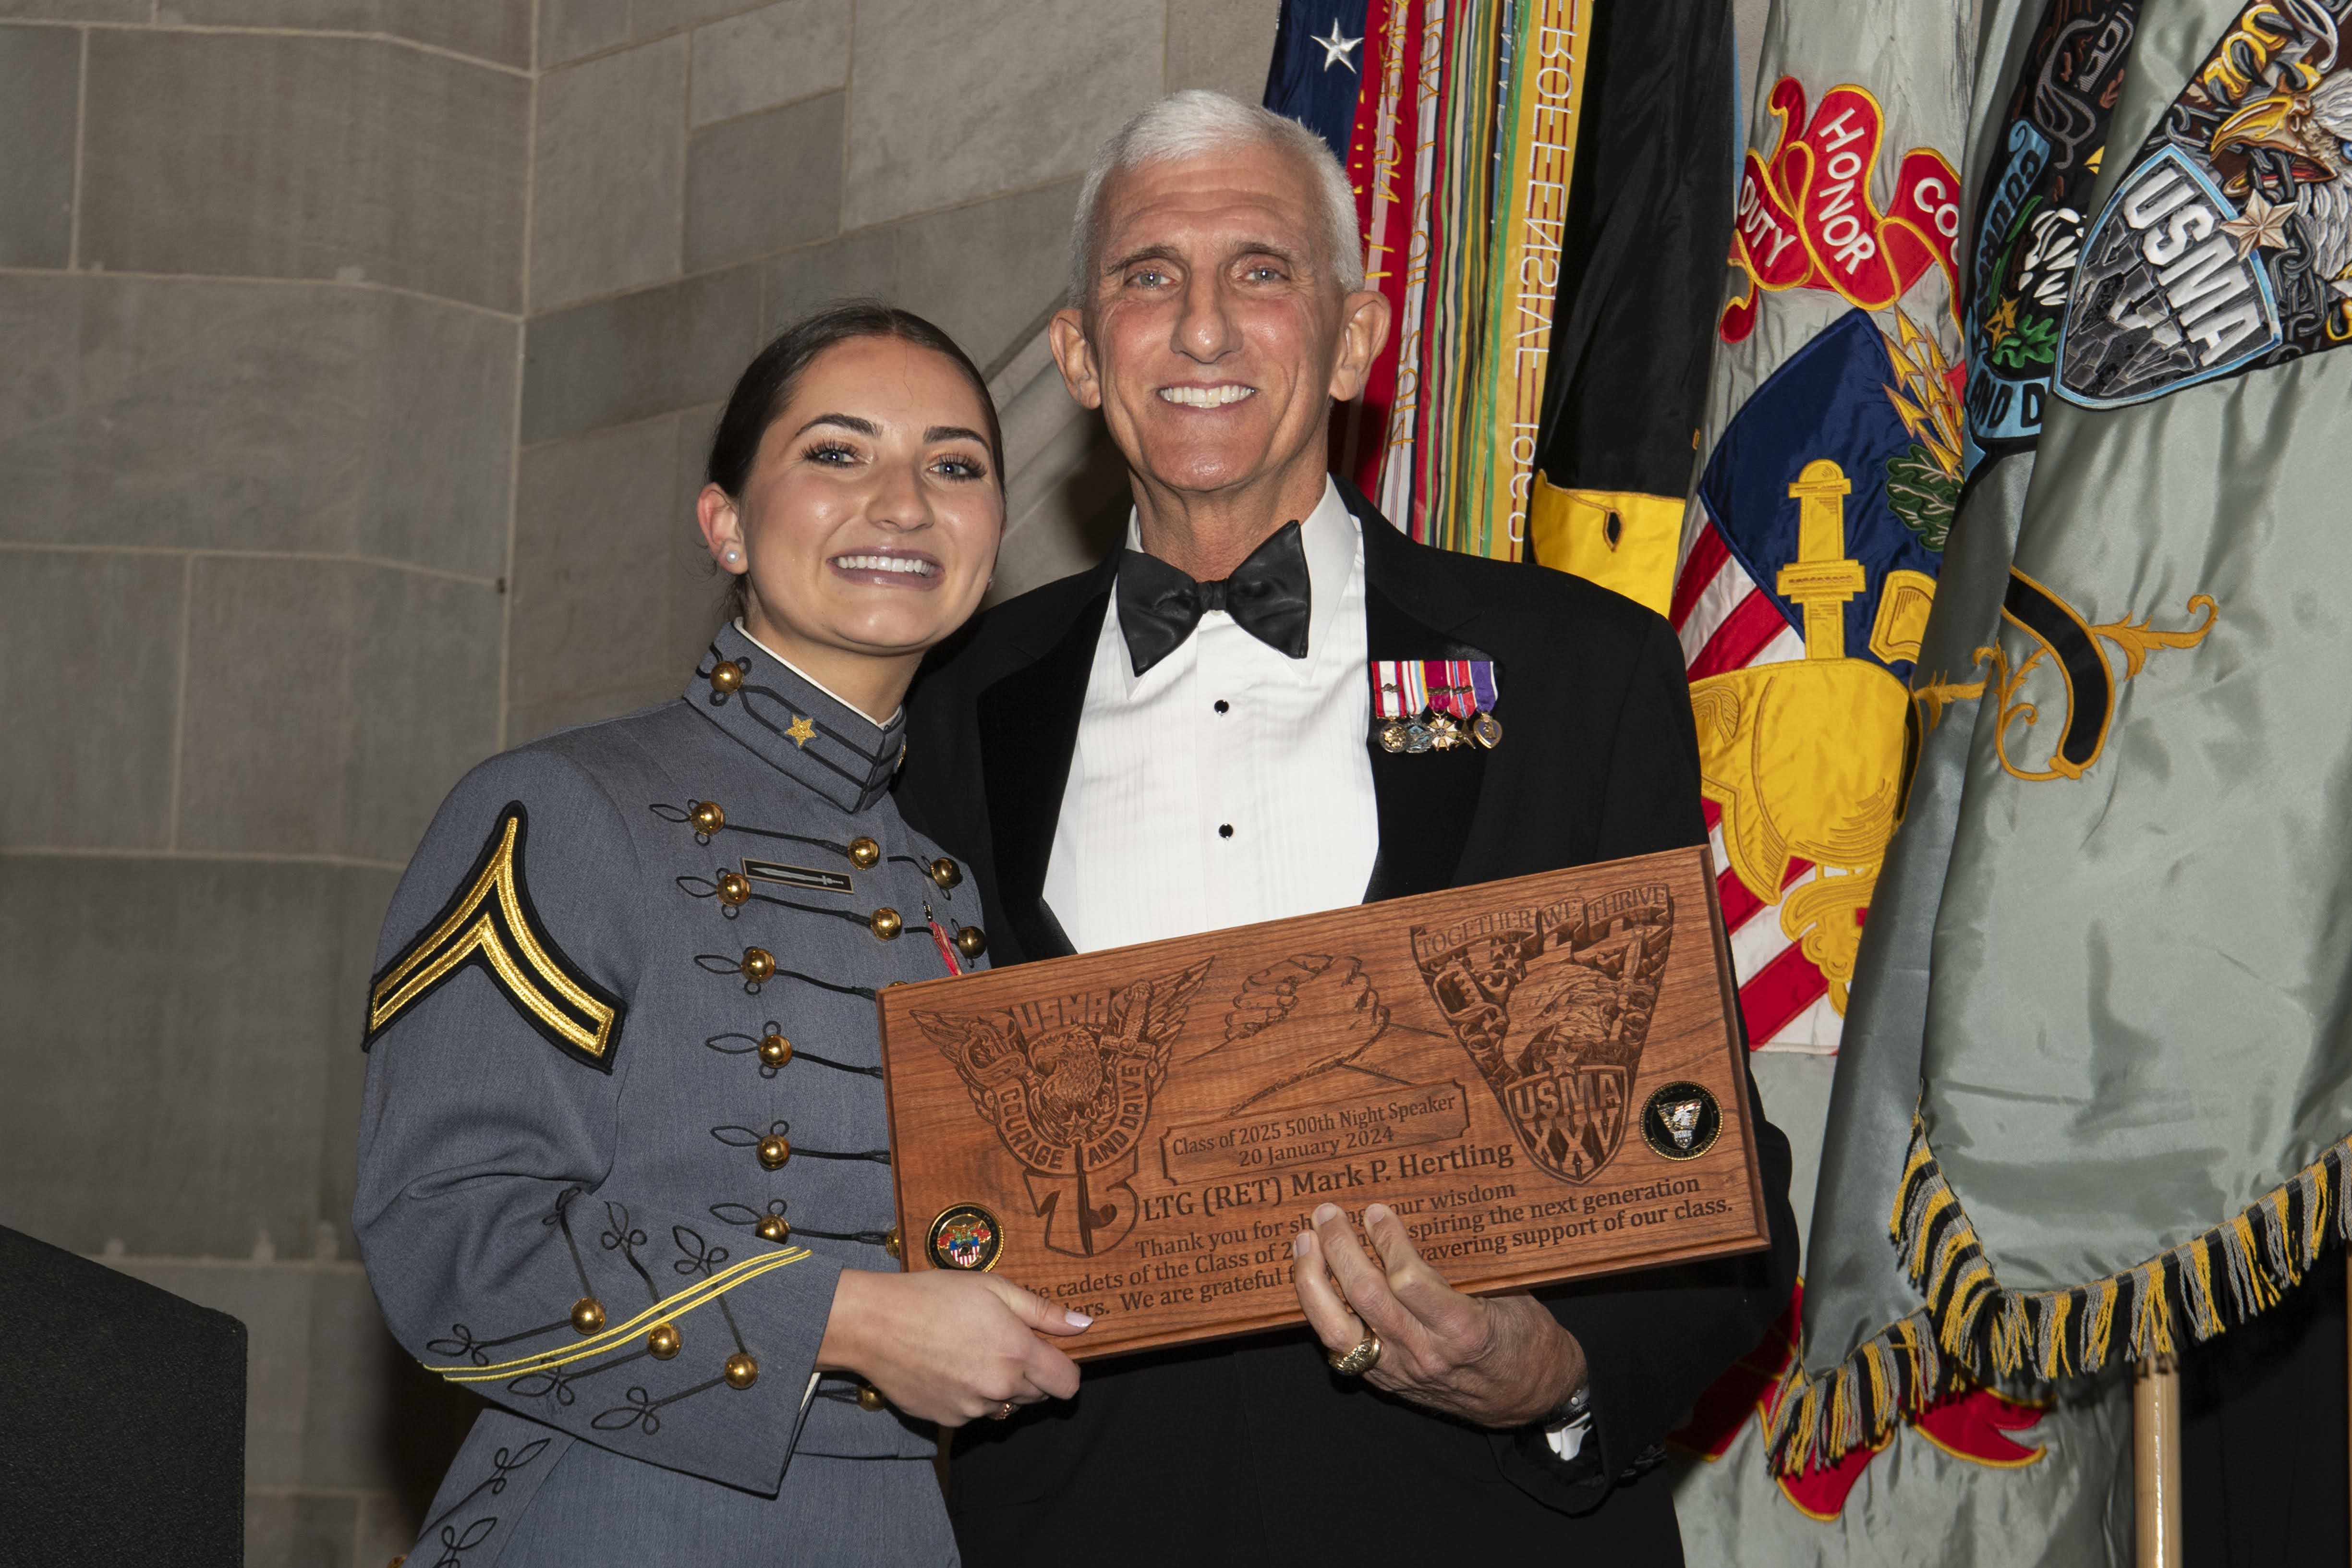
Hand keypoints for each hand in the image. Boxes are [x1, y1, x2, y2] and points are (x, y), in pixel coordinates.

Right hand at [817, 1269, 1087, 1425]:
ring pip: (1005, 1404)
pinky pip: (974, 1412)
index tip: (1048, 1350)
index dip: (1064, 1366)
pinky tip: (949, 1366)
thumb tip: (1083, 1325)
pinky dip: (970, 1394)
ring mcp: (972, 1409)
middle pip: (1039, 1395)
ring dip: (1000, 1385)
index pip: (1068, 1383)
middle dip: (1030, 1372)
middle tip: (1002, 1340)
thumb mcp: (994, 1288)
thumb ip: (1043, 1311)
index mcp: (1017, 1354)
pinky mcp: (947, 1421)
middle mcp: (999, 1389)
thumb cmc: (934, 1297)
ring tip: (971, 1350)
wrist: (875, 1324)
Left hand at [1291, 1201, 1584, 1427]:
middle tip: (1327, 1214)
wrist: (1531, 1397)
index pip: (1408, 1281)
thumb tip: (1426, 1217)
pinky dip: (1321, 1311)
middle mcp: (1426, 1353)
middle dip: (1339, 1249)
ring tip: (1305, 1244)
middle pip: (1364, 1298)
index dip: (1387, 1241)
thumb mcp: (1512, 1294)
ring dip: (1314, 1281)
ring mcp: (1401, 1371)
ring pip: (1337, 1329)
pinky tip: (1313, 1281)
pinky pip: (1340, 1346)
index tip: (1377, 1212)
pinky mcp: (1386, 1382)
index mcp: (1463, 1329)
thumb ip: (1468, 1267)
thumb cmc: (1526, 1338)